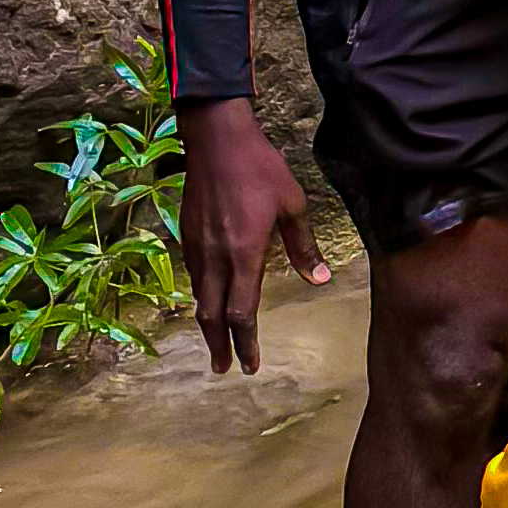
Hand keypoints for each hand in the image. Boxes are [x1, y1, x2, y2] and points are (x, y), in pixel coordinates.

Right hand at [178, 99, 325, 379]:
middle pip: (212, 315)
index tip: (250, 365)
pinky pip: (193, 276)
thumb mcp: (292, 205)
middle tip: (225, 369)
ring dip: (208, 324)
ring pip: (199, 297)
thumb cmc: (260, 168)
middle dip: (219, 346)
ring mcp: (196, 247)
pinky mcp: (186, 235)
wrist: (217, 139)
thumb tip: (320, 280)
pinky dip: (201, 297)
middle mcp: (215, 257)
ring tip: (217, 343)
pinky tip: (209, 300)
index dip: (246, 343)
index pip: (241, 312)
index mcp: (243, 253)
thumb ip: (303, 247)